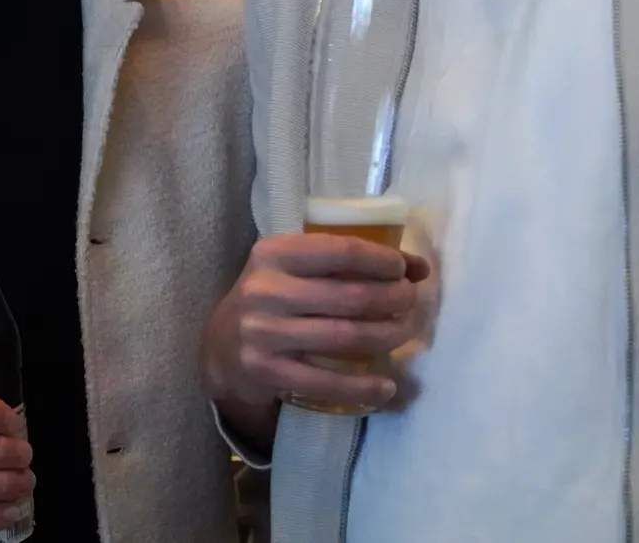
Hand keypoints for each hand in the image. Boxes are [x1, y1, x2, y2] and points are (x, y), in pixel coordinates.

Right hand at [201, 233, 430, 444]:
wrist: (221, 348)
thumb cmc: (271, 299)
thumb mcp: (294, 269)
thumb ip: (346, 263)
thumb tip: (417, 267)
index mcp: (274, 254)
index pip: (340, 251)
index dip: (382, 260)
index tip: (406, 270)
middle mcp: (265, 290)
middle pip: (350, 296)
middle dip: (393, 299)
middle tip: (410, 302)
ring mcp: (264, 333)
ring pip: (345, 337)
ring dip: (387, 336)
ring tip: (404, 333)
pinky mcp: (268, 372)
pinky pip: (327, 383)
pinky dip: (364, 387)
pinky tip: (387, 386)